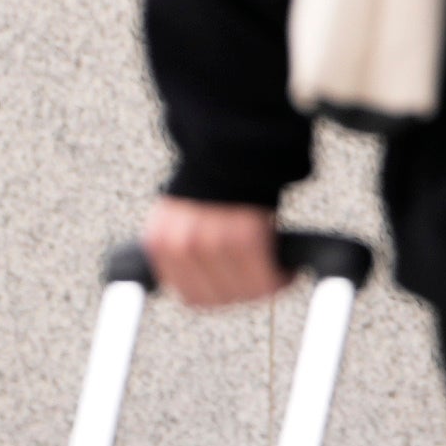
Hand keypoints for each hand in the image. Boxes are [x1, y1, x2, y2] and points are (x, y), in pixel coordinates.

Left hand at [144, 196, 284, 309]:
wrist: (231, 148)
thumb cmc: (213, 183)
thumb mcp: (183, 219)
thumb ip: (188, 253)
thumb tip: (201, 283)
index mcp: (160, 244)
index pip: (192, 296)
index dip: (219, 296)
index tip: (235, 290)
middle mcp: (180, 246)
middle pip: (219, 298)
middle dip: (243, 292)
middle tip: (259, 279)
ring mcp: (210, 243)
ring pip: (244, 289)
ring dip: (264, 284)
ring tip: (274, 269)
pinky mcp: (243, 237)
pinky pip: (264, 273)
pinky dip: (279, 274)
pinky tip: (285, 267)